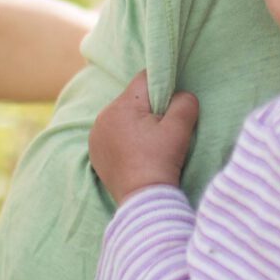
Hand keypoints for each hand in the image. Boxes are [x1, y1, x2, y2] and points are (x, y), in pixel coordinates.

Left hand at [88, 71, 196, 203]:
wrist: (144, 199)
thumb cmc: (161, 161)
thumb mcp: (180, 127)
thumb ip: (185, 101)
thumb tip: (182, 95)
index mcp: (121, 106)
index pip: (144, 79)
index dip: (163, 86)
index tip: (172, 104)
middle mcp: (103, 116)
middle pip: (133, 99)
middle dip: (149, 108)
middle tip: (162, 130)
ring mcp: (96, 135)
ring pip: (122, 116)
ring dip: (136, 123)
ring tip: (149, 144)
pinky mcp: (95, 152)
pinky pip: (113, 133)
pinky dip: (124, 138)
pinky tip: (136, 153)